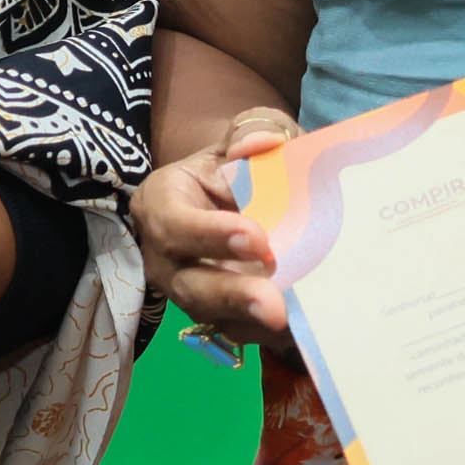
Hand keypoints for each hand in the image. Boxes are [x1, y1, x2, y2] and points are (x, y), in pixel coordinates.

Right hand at [135, 107, 296, 349]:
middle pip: (188, 284)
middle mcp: (166, 255)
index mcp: (162, 202)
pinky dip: (268, 334)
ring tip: (290, 326)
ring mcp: (190, 289)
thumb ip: (250, 130)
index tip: (257, 238)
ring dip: (252, 323)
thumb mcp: (243, 133)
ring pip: (212, 315)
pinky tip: (303, 330)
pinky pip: (238, 331)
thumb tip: (259, 145)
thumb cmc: (239, 161)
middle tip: (274, 304)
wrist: (242, 189)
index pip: (175, 223)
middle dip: (231, 295)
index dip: (210, 236)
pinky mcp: (219, 313)